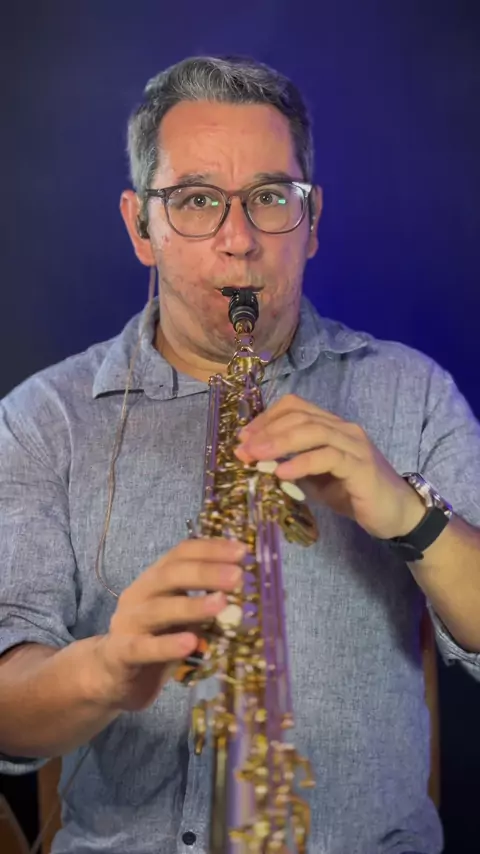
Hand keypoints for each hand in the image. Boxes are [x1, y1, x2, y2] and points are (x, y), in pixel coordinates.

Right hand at [92, 538, 245, 711]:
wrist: (110, 676)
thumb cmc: (155, 639)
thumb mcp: (182, 616)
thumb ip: (206, 602)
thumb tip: (248, 590)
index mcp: (155, 579)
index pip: (181, 553)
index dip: (211, 549)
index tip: (242, 551)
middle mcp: (140, 594)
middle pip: (170, 575)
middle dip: (205, 572)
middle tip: (237, 576)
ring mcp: (128, 623)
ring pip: (159, 609)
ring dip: (191, 605)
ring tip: (221, 604)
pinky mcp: (120, 654)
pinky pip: (143, 648)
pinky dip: (167, 645)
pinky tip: (190, 643)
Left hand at [235, 394, 424, 540]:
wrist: (396, 514)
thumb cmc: (354, 494)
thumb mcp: (316, 478)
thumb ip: (293, 465)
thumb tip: (259, 463)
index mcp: (331, 426)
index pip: (295, 407)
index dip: (266, 418)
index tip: (243, 438)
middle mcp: (343, 429)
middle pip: (299, 416)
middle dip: (266, 431)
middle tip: (243, 450)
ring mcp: (354, 445)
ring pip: (312, 431)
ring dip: (279, 442)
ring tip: (256, 458)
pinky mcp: (361, 467)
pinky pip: (328, 457)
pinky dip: (302, 463)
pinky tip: (282, 473)